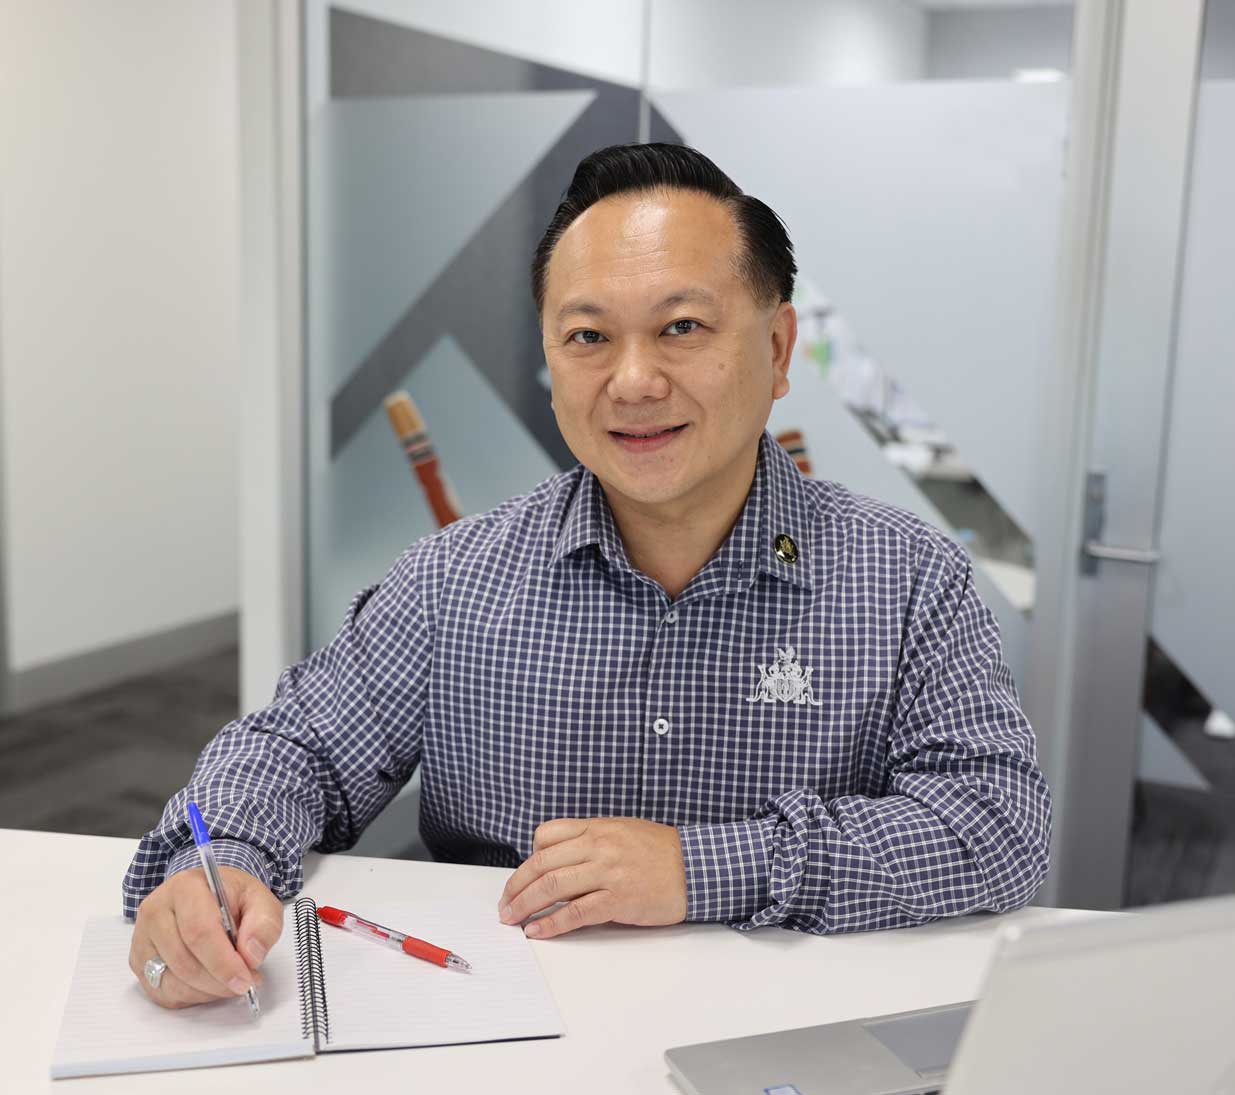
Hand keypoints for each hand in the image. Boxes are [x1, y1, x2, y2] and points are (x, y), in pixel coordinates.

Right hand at [128, 866, 282, 1008]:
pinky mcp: (138, 961)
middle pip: (183, 960)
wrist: (208, 896)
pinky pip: (162, 992)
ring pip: (171, 981)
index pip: (199, 931)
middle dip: (218, 981)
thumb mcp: (259, 900)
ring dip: (206, 991)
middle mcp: (156, 910)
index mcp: (185, 887)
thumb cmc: (232, 898)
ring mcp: (142, 937)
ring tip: (230, 983)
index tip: (246, 979)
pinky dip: (191, 997)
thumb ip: (264, 924)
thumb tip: (251, 956)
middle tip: (244, 984)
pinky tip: (210, 985)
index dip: (223, 962)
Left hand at [498, 817, 686, 939]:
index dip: (527, 857)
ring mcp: (608, 872)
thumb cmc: (661, 852)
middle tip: (504, 903)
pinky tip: (538, 930)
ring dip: (525, 905)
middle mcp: (599, 846)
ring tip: (511, 918)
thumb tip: (559, 859)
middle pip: (542, 864)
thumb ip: (591, 840)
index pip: (546, 835)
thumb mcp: (622, 831)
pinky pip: (576, 912)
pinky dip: (551, 924)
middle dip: (516, 886)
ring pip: (553, 887)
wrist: (696, 867)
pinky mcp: (618, 900)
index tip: (521, 876)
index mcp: (597, 827)